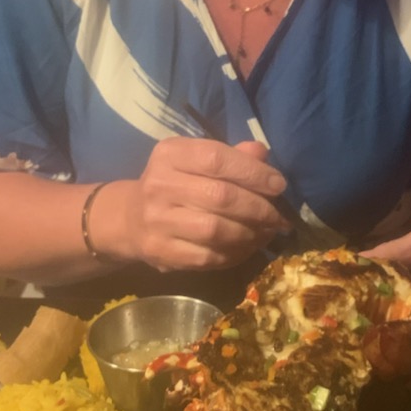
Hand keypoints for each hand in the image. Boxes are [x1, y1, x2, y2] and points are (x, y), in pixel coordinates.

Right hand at [103, 137, 289, 271]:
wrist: (131, 218)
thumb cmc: (176, 183)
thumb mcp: (197, 160)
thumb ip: (231, 156)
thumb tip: (262, 154)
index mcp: (171, 154)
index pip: (216, 159)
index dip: (253, 173)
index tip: (278, 185)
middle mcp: (159, 184)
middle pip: (220, 197)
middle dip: (258, 208)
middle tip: (278, 216)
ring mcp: (157, 221)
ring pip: (215, 230)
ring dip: (250, 234)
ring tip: (267, 232)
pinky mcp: (160, 252)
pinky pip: (207, 257)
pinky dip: (235, 254)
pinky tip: (247, 247)